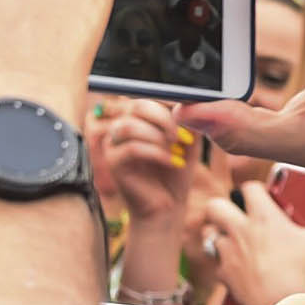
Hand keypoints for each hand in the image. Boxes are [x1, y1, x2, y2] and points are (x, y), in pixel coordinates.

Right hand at [96, 97, 199, 225]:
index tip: (191, 116)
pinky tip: (174, 163)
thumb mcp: (188, 140)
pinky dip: (158, 153)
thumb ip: (187, 118)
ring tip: (177, 149)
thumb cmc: (176, 172)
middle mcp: (122, 128)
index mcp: (138, 119)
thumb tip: (189, 100)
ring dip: (158, 136)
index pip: (149, 97)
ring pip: (129, 126)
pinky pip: (132, 149)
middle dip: (163, 117)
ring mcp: (114, 145)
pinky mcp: (113, 163)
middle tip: (183, 135)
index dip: (169, 103)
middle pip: (136, 106)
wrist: (167, 206)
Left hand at [203, 184, 304, 304]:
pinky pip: (216, 265)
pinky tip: (234, 269)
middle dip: (220, 208)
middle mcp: (240, 230)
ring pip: (209, 235)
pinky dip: (223, 266)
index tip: (260, 196)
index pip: (248, 188)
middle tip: (232, 215)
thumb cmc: (304, 270)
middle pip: (215, 206)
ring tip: (230, 240)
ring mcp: (228, 252)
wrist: (282, 301)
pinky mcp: (223, 274)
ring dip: (217, 235)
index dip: (253, 190)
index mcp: (263, 216)